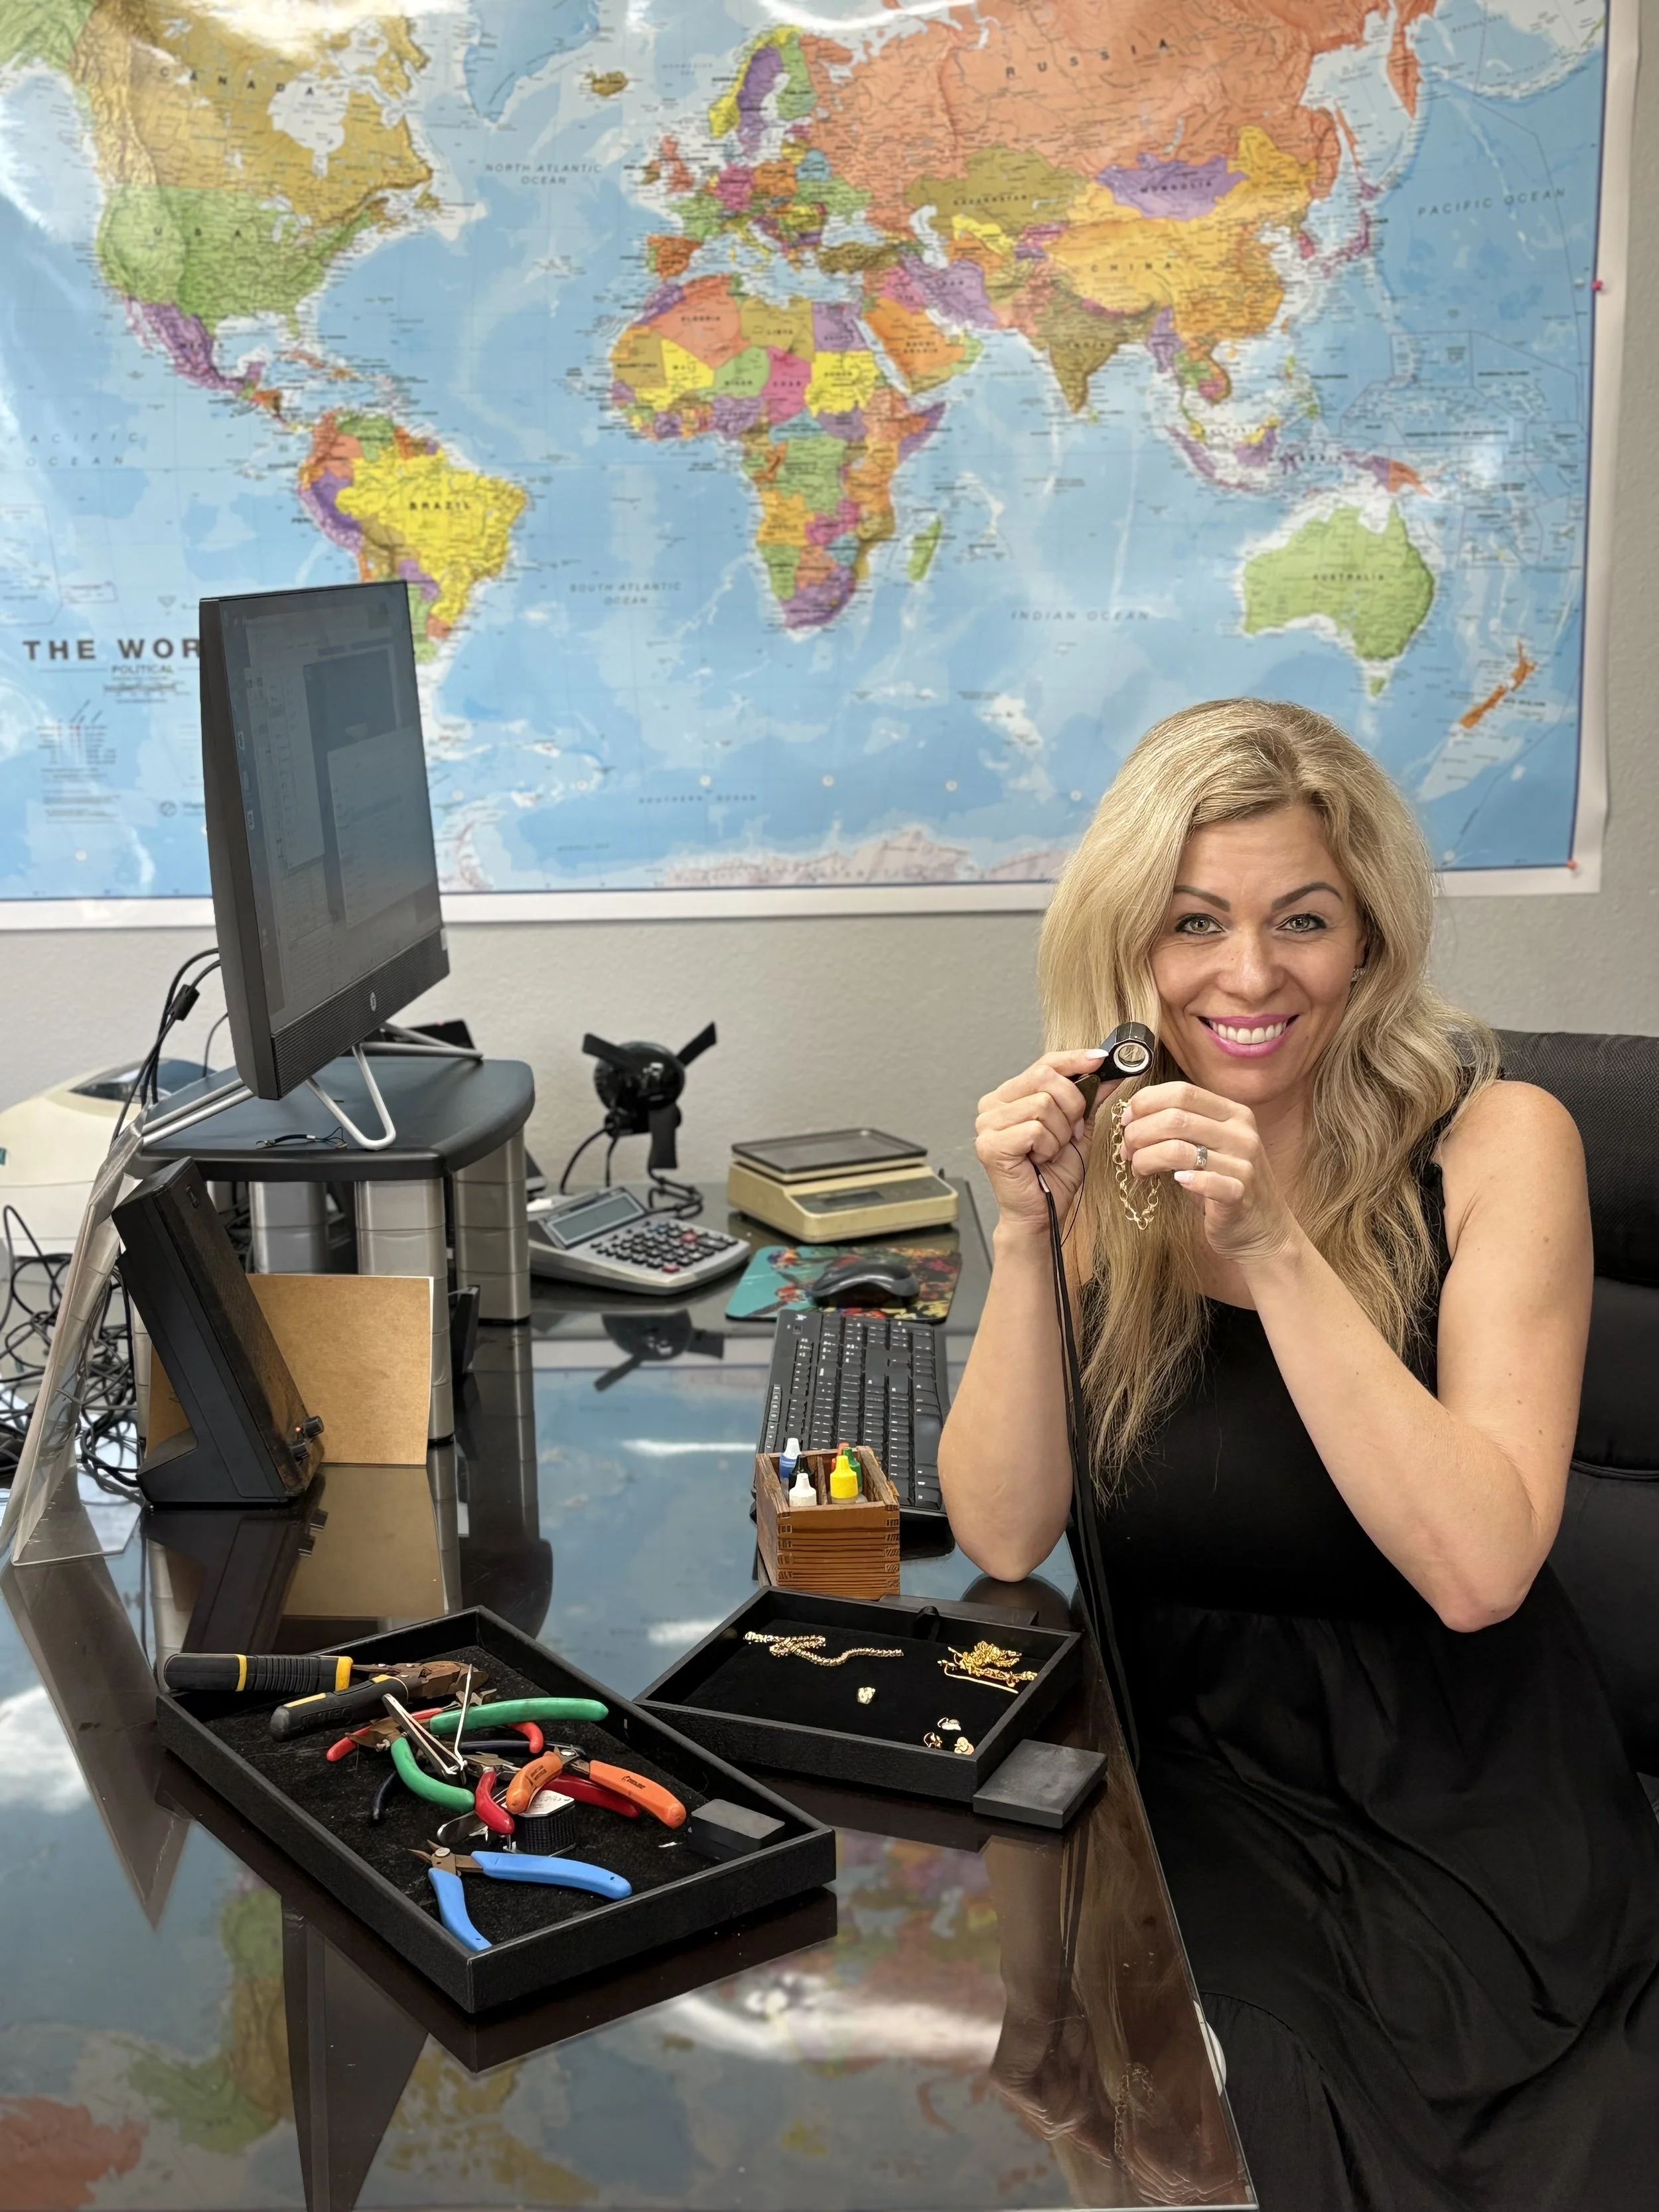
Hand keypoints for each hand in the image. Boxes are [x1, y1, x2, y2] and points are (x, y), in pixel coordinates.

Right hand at [975, 1051, 1114, 1238]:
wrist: (1041, 1214)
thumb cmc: (1053, 1175)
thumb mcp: (1077, 1129)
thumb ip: (1089, 1098)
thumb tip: (1109, 1072)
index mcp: (1009, 1096)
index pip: (1043, 1064)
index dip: (1073, 1060)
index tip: (1099, 1059)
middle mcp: (992, 1106)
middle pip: (1045, 1078)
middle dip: (1070, 1106)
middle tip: (1069, 1132)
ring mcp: (987, 1125)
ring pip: (1042, 1105)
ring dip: (1059, 1134)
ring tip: (1050, 1151)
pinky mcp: (990, 1145)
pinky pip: (1035, 1130)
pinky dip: (1048, 1147)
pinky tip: (1039, 1160)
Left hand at [1118, 1080, 1295, 1261]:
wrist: (1265, 1228)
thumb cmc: (1226, 1182)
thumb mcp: (1210, 1146)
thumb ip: (1183, 1126)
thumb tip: (1132, 1115)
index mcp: (1233, 1113)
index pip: (1183, 1092)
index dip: (1146, 1102)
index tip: (1126, 1119)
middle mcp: (1241, 1133)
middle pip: (1175, 1118)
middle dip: (1139, 1132)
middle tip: (1126, 1150)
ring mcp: (1244, 1163)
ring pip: (1180, 1150)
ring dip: (1146, 1159)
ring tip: (1138, 1169)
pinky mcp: (1241, 1194)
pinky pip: (1207, 1181)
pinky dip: (1184, 1180)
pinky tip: (1175, 1182)